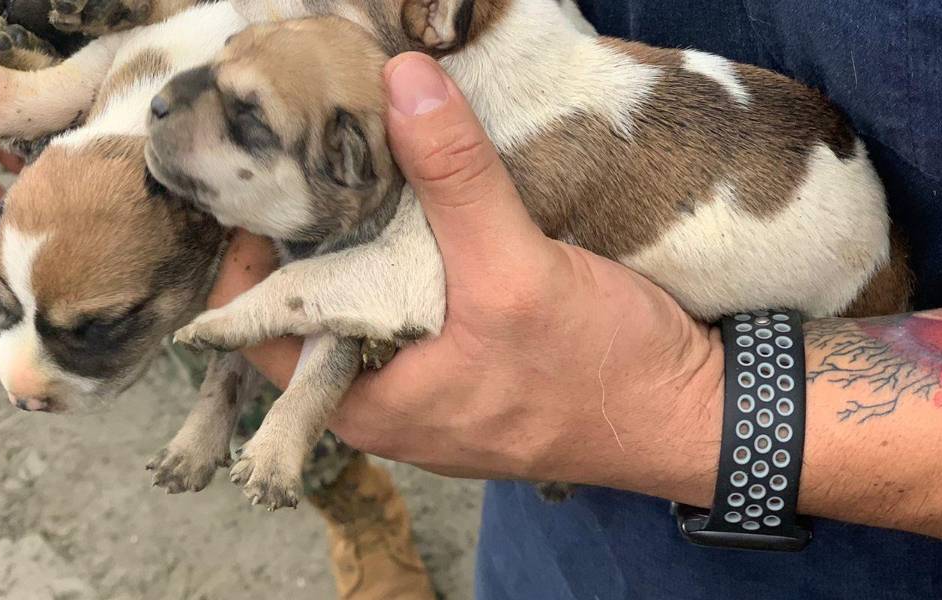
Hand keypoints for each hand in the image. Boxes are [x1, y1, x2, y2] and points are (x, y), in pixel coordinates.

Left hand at [213, 53, 725, 503]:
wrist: (693, 416)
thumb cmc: (602, 373)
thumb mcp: (517, 270)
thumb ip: (457, 179)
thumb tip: (402, 82)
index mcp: (368, 405)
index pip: (261, 332)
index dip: (248, 258)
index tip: (262, 186)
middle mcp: (386, 405)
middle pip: (313, 315)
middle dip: (310, 239)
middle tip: (312, 161)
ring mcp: (431, 389)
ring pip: (368, 308)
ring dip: (364, 245)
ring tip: (360, 170)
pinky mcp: (472, 367)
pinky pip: (416, 309)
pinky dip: (410, 260)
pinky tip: (420, 209)